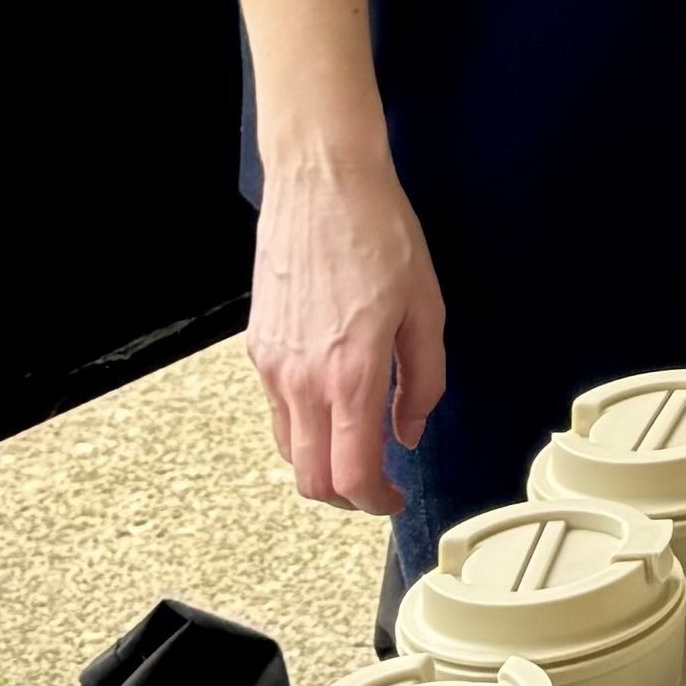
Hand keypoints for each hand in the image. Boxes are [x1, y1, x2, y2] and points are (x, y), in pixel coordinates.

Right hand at [248, 148, 444, 515]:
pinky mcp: (258, 349)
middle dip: (346, 496)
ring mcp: (273, 366)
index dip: (375, 503)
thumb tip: (409, 431)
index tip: (393, 499)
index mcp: (351, 373)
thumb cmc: (379, 233)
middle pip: (310, 479)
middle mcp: (302, 379)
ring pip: (287, 451)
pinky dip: (302, 428)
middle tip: (378, 484)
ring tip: (358, 445)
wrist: (323, 183)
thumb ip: (423, 381)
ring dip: (321, 465)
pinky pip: (275, 412)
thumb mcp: (427, 307)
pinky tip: (332, 404)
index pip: (350, 475)